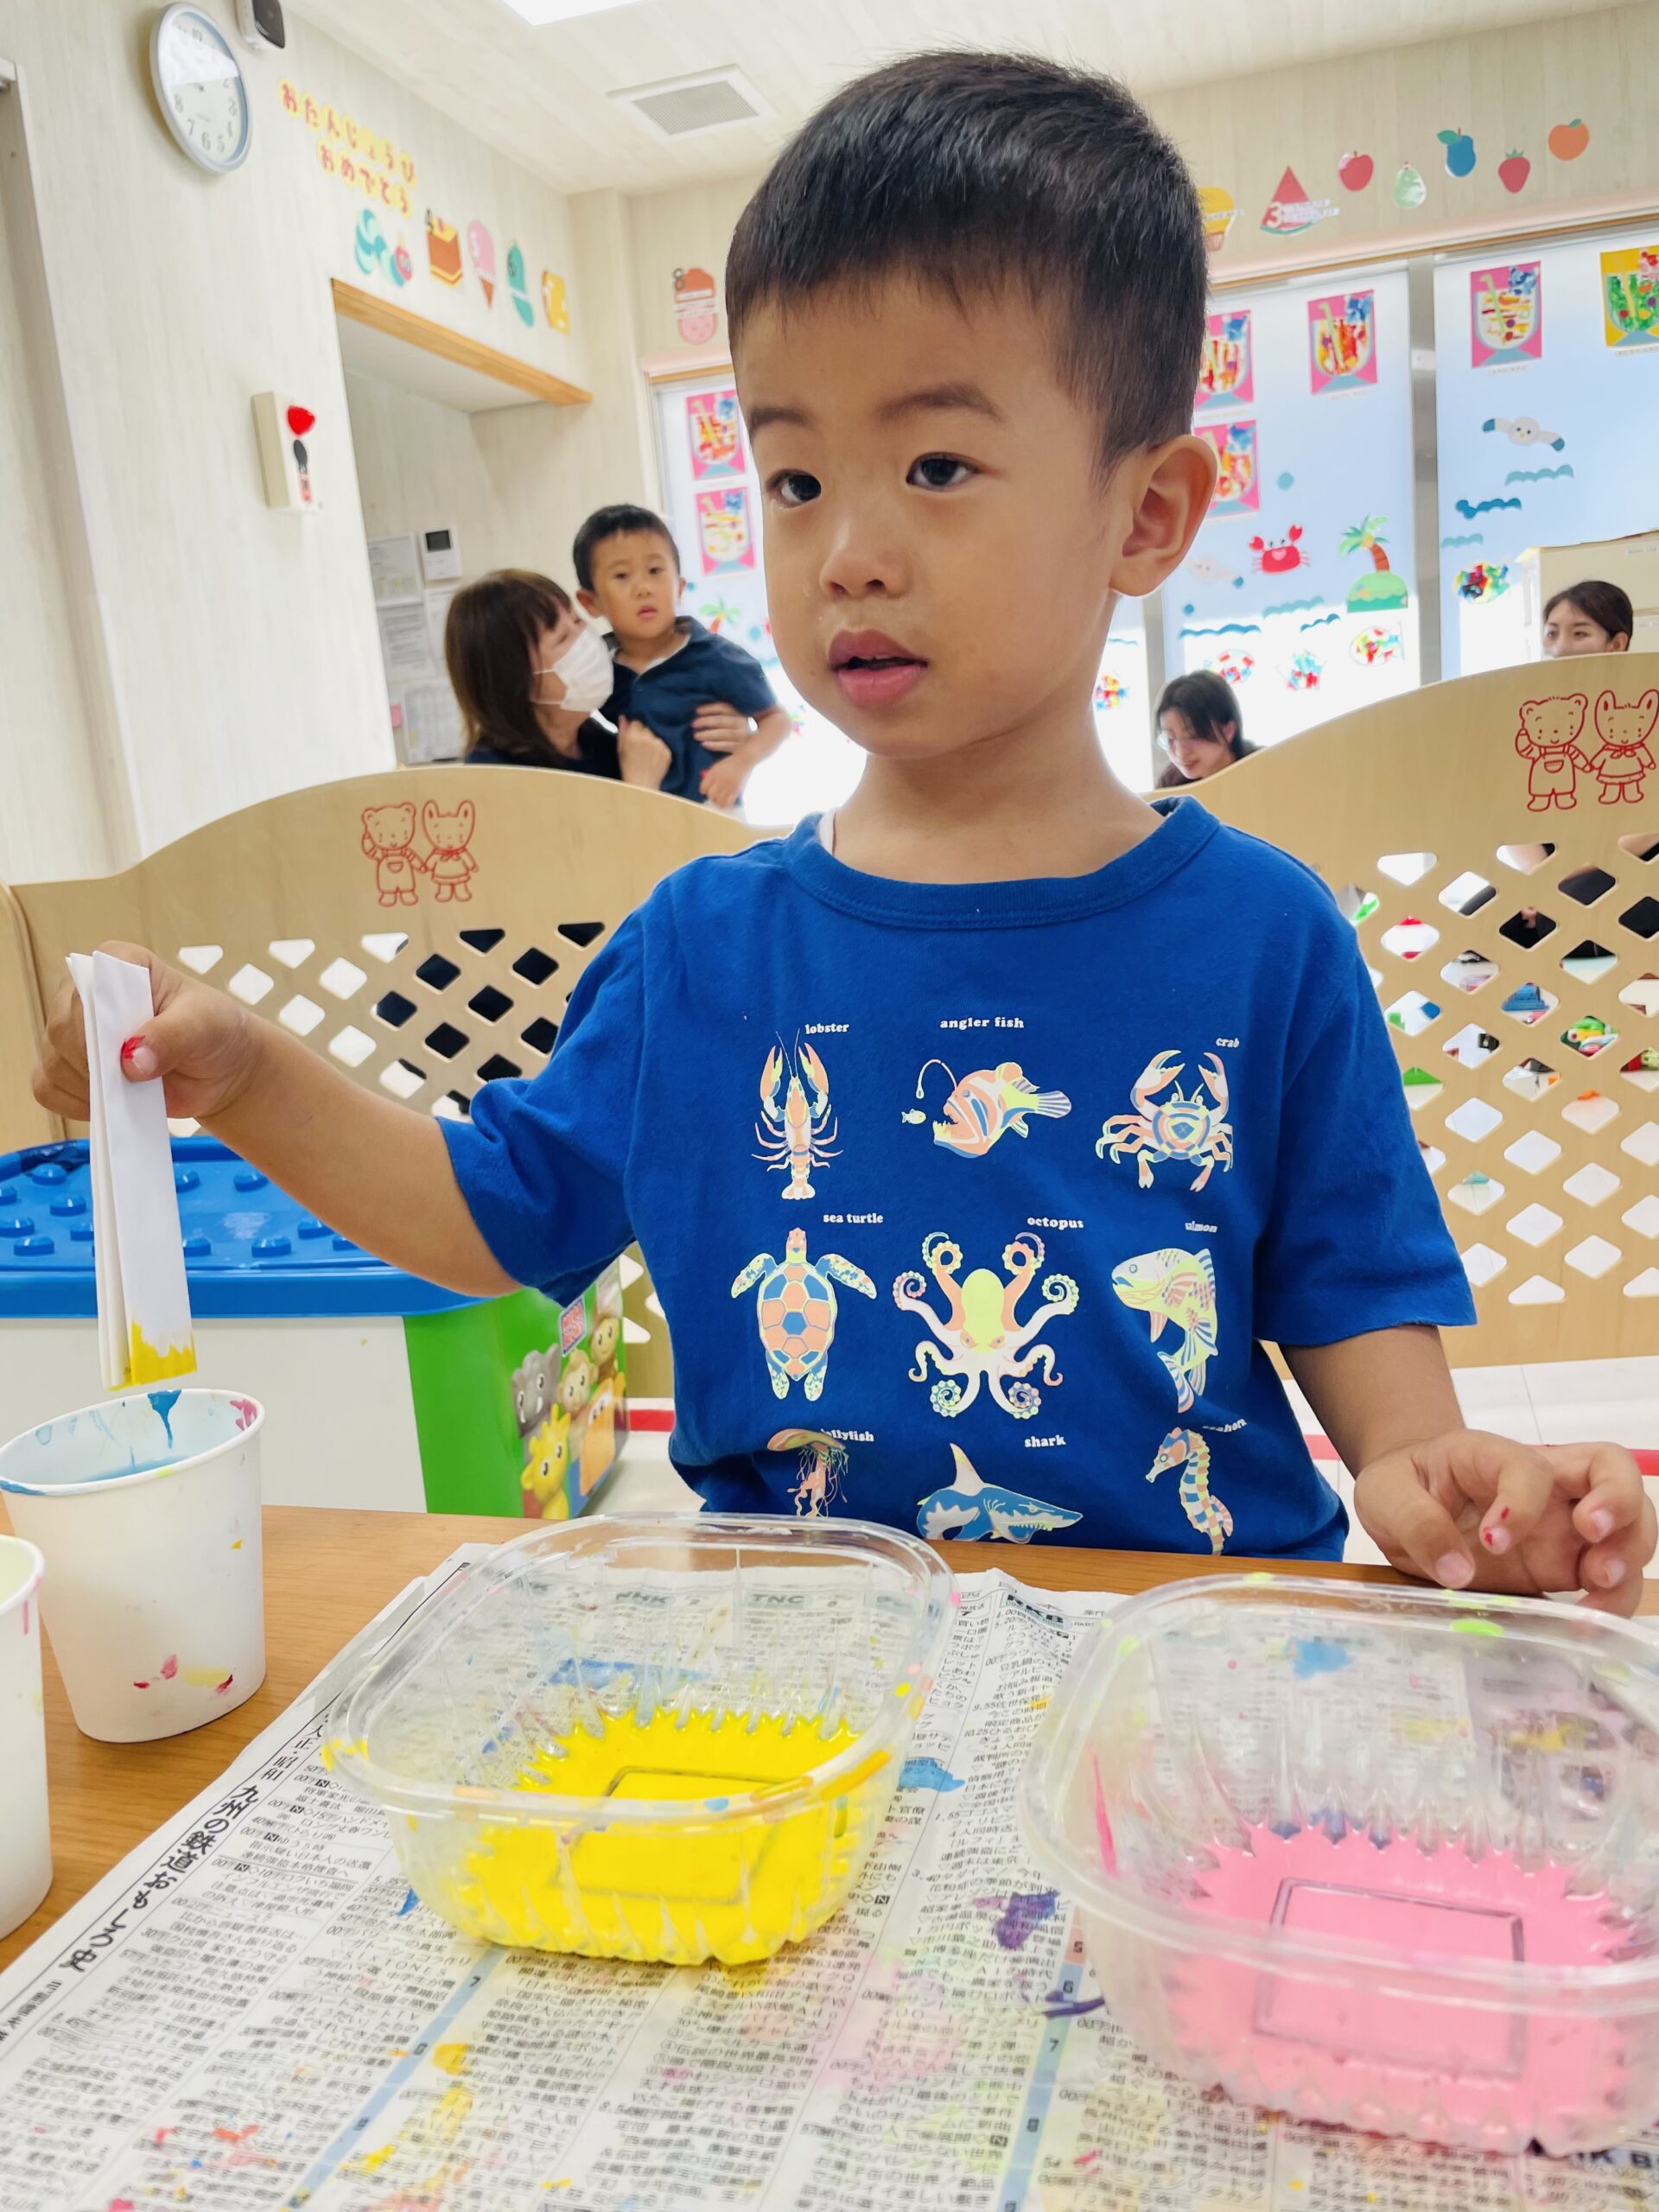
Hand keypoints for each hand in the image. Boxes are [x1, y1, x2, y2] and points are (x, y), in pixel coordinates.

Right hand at [32, 941, 262, 1125]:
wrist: (219, 1069)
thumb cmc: (213, 1031)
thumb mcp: (206, 1025)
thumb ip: (172, 1036)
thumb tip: (130, 1060)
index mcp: (117, 962)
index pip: (86, 987)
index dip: (95, 1023)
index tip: (121, 1052)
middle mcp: (85, 993)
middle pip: (61, 1030)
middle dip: (95, 1064)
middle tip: (133, 1080)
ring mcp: (73, 1032)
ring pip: (53, 1063)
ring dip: (90, 1088)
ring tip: (131, 1092)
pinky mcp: (70, 1067)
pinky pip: (49, 1090)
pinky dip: (76, 1104)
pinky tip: (111, 1107)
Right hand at [617, 717, 670, 789]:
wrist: (642, 785)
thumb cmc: (628, 768)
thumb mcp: (621, 749)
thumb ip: (622, 732)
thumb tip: (623, 716)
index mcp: (633, 736)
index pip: (637, 722)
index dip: (635, 728)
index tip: (634, 735)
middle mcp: (647, 738)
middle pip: (647, 727)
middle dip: (644, 733)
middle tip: (642, 745)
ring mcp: (659, 745)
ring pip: (656, 735)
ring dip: (653, 740)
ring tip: (649, 752)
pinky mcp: (667, 752)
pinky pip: (664, 744)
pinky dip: (660, 748)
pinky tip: (655, 757)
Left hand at [692, 701, 754, 753]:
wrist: (754, 750)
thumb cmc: (737, 732)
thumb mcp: (734, 720)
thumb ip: (722, 715)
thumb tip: (699, 710)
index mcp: (740, 713)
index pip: (724, 708)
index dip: (710, 708)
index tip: (697, 711)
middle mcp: (743, 724)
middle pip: (722, 720)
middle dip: (706, 721)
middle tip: (693, 724)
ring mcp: (744, 737)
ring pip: (724, 734)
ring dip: (708, 734)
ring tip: (696, 735)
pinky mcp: (742, 749)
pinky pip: (727, 746)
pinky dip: (714, 745)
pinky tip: (704, 744)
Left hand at [699, 749, 752, 808]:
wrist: (744, 760)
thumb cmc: (729, 763)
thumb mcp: (717, 766)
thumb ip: (710, 776)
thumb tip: (704, 789)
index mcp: (713, 773)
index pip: (704, 787)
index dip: (703, 791)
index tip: (705, 791)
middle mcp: (720, 780)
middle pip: (711, 795)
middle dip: (711, 797)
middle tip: (713, 796)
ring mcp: (728, 786)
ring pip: (718, 801)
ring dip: (717, 802)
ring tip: (719, 800)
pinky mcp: (735, 791)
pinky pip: (728, 803)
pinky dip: (725, 805)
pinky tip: (725, 803)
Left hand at [1354, 1429, 1653, 1614]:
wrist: (1407, 1507)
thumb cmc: (1403, 1485)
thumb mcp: (1386, 1494)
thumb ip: (1417, 1522)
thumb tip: (1456, 1570)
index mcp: (1495, 1456)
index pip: (1530, 1467)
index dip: (1521, 1502)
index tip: (1491, 1540)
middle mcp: (1544, 1485)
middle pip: (1613, 1472)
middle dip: (1620, 1503)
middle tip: (1594, 1541)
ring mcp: (1562, 1527)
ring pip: (1627, 1526)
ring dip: (1627, 1558)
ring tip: (1598, 1593)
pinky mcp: (1564, 1567)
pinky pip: (1609, 1580)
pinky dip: (1612, 1600)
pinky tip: (1588, 1623)